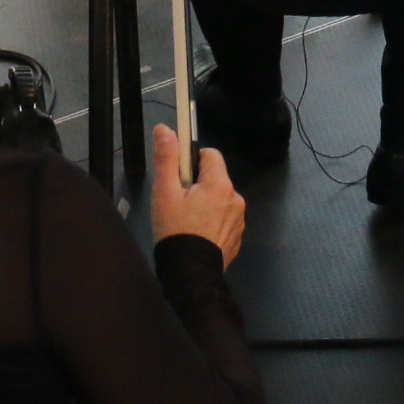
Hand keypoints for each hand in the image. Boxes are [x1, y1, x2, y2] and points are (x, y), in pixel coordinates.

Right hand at [149, 123, 246, 263]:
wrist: (190, 274)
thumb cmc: (176, 230)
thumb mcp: (165, 193)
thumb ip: (166, 158)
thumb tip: (164, 129)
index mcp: (220, 184)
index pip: (210, 154)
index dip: (191, 162)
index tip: (179, 177)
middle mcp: (235, 198)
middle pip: (215, 178)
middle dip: (197, 185)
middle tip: (178, 203)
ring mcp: (239, 220)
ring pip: (219, 199)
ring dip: (205, 204)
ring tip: (185, 222)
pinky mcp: (237, 237)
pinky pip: (224, 219)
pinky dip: (212, 222)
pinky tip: (196, 235)